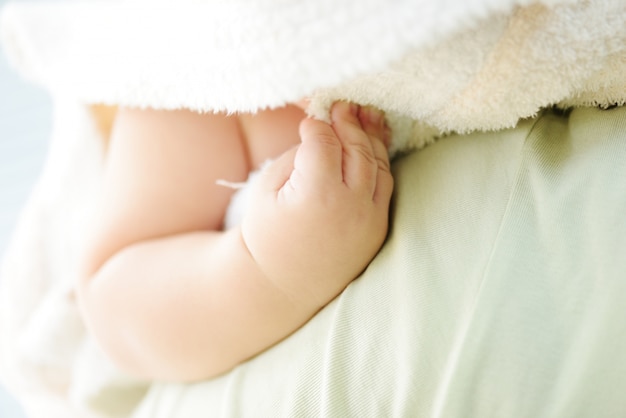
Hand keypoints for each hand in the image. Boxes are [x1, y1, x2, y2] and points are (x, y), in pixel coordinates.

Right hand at [241, 101, 392, 308]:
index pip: (324, 142)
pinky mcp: (378, 230)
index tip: (309, 121)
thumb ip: (297, 155)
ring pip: (378, 164)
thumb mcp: (267, 189)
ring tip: (361, 118)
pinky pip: (385, 186)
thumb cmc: (267, 232)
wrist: (280, 283)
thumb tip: (321, 129)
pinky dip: (378, 163)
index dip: (316, 126)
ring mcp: (369, 220)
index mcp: (315, 195)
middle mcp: (349, 207)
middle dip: (349, 122)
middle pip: (357, 147)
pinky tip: (370, 146)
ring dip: (370, 138)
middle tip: (341, 108)